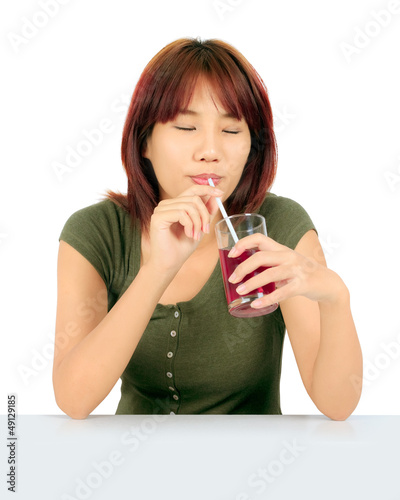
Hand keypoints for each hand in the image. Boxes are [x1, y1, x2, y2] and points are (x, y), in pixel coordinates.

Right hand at [145, 185, 222, 274]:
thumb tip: (217, 196)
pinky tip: (188, 235)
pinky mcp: (158, 217)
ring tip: (196, 235)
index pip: (192, 189)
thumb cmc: (181, 247)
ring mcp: (160, 209)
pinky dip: (190, 225)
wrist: (169, 263)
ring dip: (197, 222)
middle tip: (206, 230)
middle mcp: (166, 204)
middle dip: (204, 214)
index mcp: (175, 205)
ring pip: (189, 206)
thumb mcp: (200, 227)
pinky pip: (181, 213)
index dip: (207, 189)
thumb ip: (207, 211)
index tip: (220, 193)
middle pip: (194, 198)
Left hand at [227, 233, 345, 307]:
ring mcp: (296, 270)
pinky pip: (282, 292)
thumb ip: (268, 264)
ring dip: (252, 283)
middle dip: (243, 268)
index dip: (243, 243)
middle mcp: (288, 256)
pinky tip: (256, 304)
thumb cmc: (301, 272)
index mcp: (281, 249)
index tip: (231, 254)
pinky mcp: (302, 284)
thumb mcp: (286, 263)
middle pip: (261, 257)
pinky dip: (267, 299)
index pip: (260, 238)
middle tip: (232, 279)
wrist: (328, 283)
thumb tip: (244, 271)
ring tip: (241, 291)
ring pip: (270, 274)